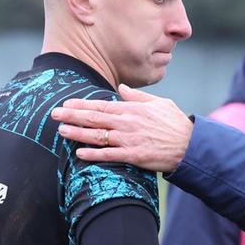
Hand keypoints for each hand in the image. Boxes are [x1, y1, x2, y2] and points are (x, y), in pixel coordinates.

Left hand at [51, 84, 192, 171]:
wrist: (190, 145)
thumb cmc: (176, 124)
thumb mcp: (160, 103)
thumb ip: (138, 96)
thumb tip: (122, 88)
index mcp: (132, 109)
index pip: (101, 104)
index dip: (82, 104)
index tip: (67, 103)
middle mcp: (127, 123)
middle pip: (94, 118)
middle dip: (72, 115)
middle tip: (53, 114)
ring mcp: (129, 140)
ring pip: (97, 135)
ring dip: (77, 133)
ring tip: (61, 130)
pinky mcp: (133, 156)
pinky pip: (108, 155)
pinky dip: (93, 154)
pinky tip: (79, 153)